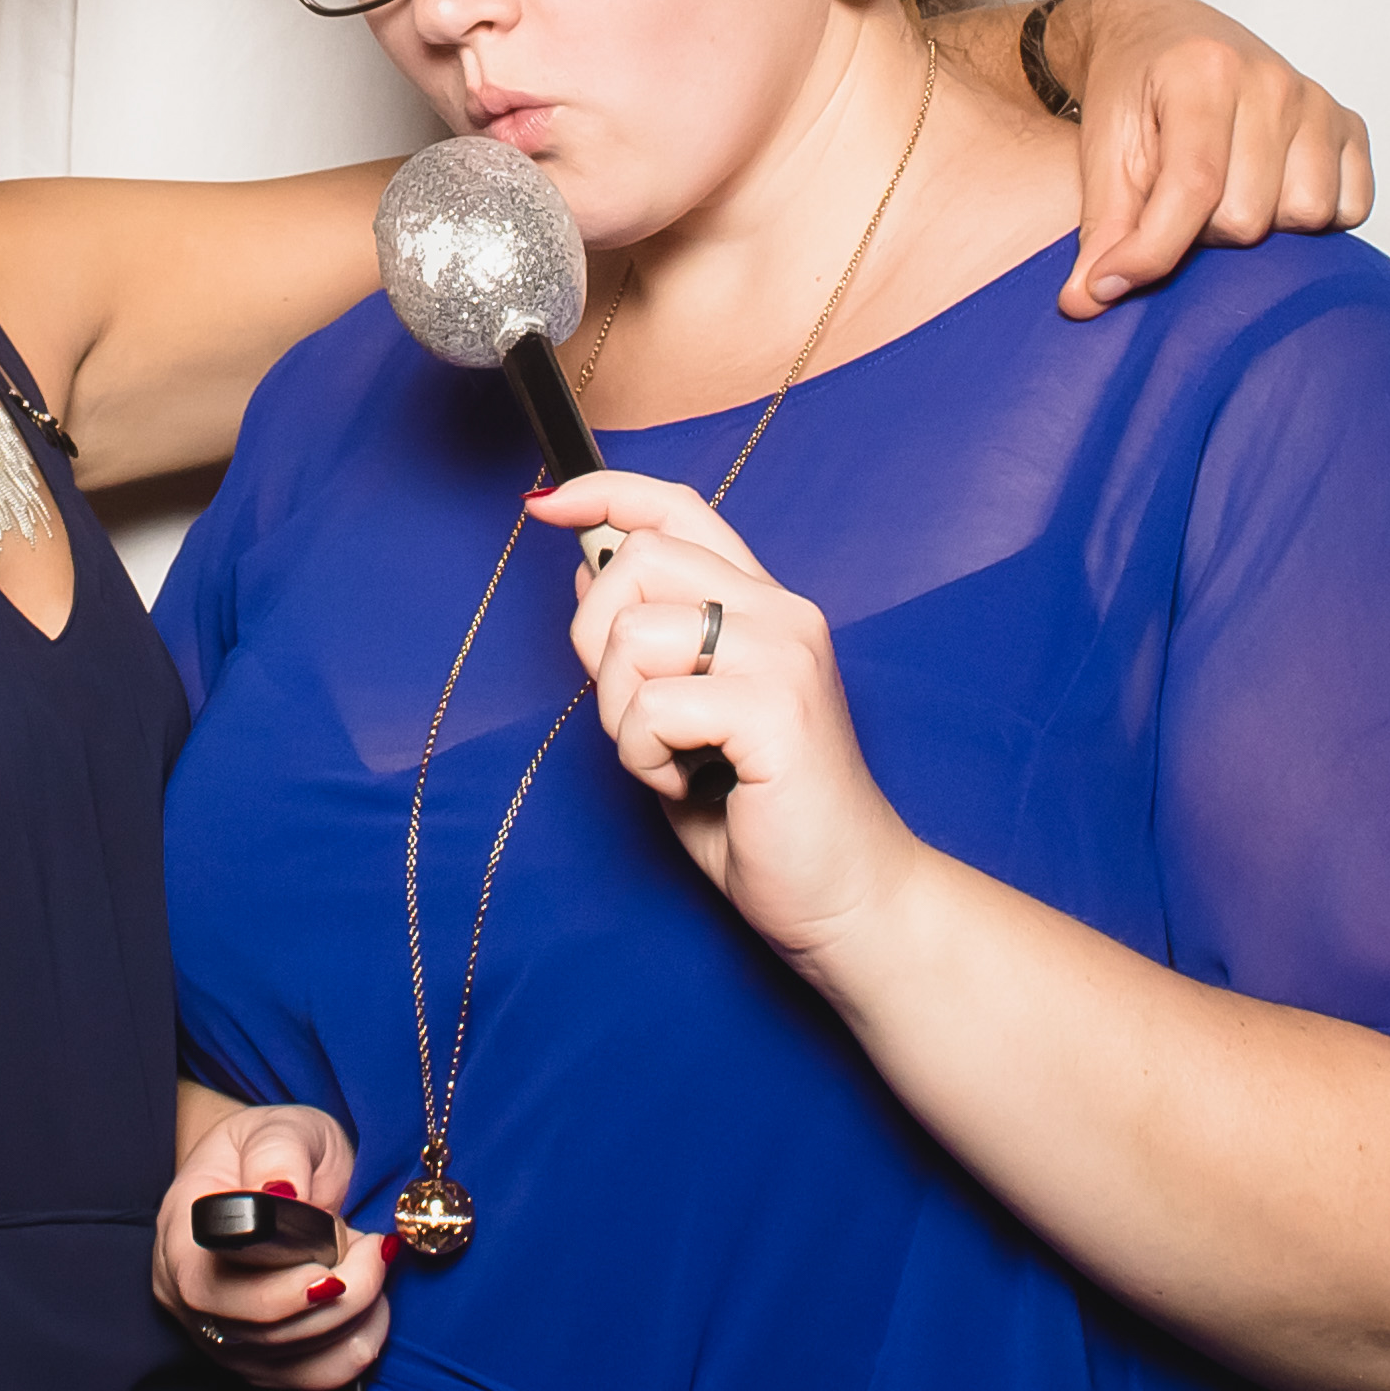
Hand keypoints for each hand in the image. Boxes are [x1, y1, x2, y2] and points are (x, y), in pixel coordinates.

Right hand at [153, 1101, 392, 1390]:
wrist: (271, 1176)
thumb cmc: (272, 1150)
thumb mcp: (277, 1127)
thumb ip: (279, 1152)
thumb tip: (282, 1191)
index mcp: (180, 1234)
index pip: (211, 1282)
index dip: (277, 1284)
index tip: (335, 1254)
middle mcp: (188, 1297)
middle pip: (257, 1329)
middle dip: (335, 1297)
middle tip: (374, 1247)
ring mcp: (222, 1338)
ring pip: (290, 1357)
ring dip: (353, 1316)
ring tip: (371, 1259)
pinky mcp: (260, 1363)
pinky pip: (314, 1378)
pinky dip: (357, 1346)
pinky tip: (373, 1306)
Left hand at [546, 473, 917, 956]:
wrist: (846, 898)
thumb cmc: (761, 816)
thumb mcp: (684, 715)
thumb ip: (647, 643)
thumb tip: (585, 569)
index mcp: (762, 605)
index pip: (677, 506)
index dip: (602, 493)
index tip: (544, 510)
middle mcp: (781, 613)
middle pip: (637, 559)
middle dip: (595, 641)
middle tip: (634, 718)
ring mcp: (784, 655)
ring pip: (632, 634)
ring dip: (621, 714)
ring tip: (671, 760)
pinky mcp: (776, 709)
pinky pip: (652, 706)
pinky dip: (644, 756)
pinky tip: (687, 784)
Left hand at [1045, 0, 1373, 316]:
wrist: (1160, 35)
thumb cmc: (1131, 90)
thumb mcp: (1102, 150)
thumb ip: (1100, 226)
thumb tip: (1086, 302)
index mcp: (1203, 71)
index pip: (1192, 188)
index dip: (1149, 252)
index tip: (1108, 284)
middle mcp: (1270, 80)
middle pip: (1249, 216)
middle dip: (1203, 232)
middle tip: (1177, 204)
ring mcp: (1316, 100)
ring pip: (1306, 216)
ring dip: (1261, 227)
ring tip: (1222, 197)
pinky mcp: (1348, 123)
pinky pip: (1352, 208)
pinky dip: (1316, 219)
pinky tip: (1271, 194)